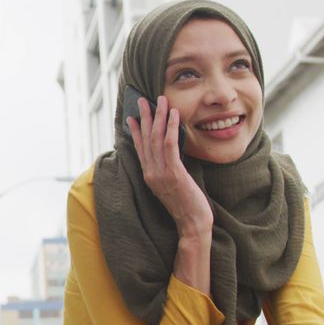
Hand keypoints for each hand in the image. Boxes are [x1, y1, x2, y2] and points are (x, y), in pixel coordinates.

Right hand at [127, 96, 210, 238]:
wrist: (191, 224)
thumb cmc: (186, 206)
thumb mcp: (173, 186)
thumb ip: (168, 170)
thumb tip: (171, 154)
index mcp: (149, 176)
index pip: (140, 148)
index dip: (135, 131)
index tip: (132, 116)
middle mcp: (151, 172)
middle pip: (145, 139)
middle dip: (144, 117)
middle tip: (143, 100)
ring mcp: (161, 173)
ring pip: (156, 139)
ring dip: (158, 117)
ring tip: (161, 100)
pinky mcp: (174, 173)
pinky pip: (170, 145)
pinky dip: (171, 128)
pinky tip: (174, 115)